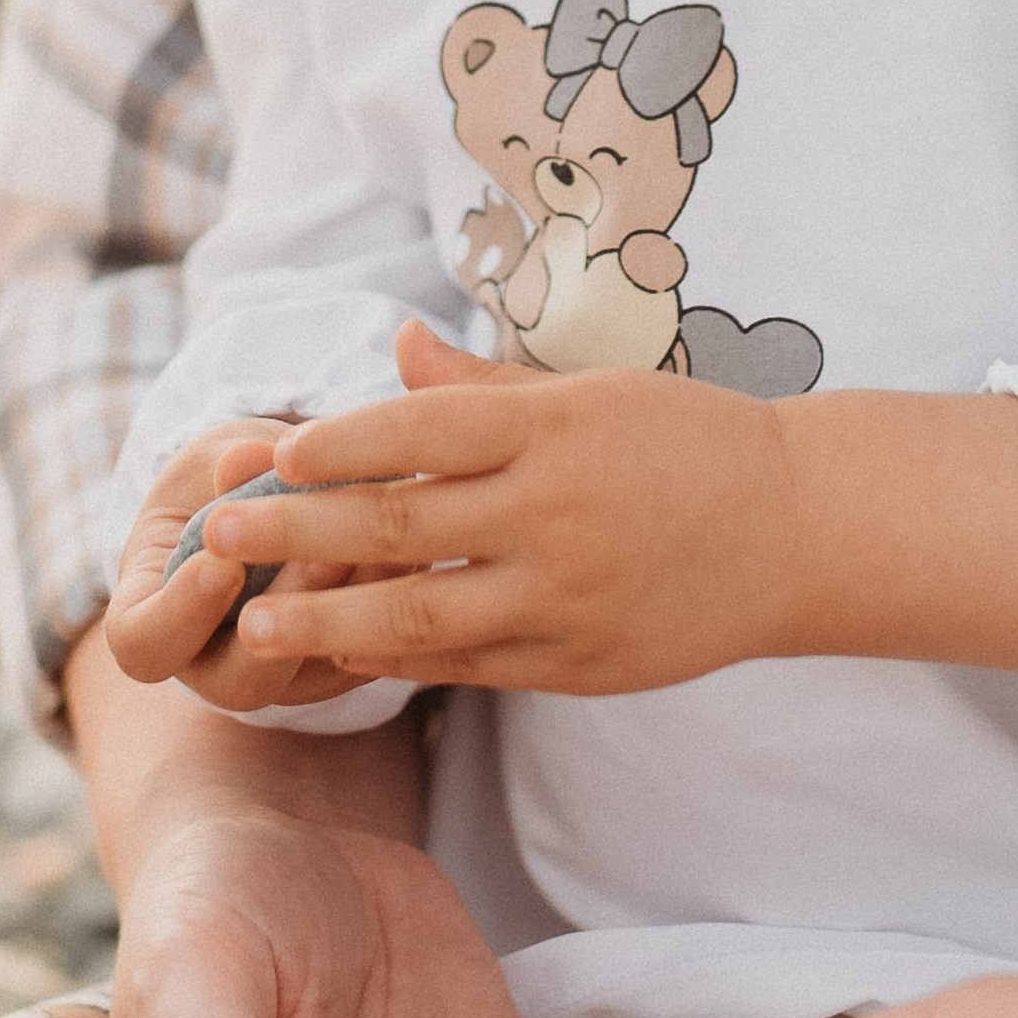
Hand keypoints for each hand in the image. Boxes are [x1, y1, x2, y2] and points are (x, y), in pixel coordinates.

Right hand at [106, 420, 370, 713]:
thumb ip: (226, 461)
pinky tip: (418, 552)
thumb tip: (245, 460)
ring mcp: (281, 674)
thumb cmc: (222, 481)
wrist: (277, 499)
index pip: (144, 644)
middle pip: (237, 681)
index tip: (220, 562)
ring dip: (349, 614)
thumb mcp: (214, 457)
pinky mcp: (343, 667)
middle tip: (318, 558)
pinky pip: (367, 655)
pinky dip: (390, 606)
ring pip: (314, 673)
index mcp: (153, 616)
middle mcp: (211, 662)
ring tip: (385, 550)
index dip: (178, 614)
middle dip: (281, 621)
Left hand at [209, 321, 808, 693]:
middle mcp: (554, 514)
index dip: (340, 444)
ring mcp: (565, 596)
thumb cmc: (690, 443)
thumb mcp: (595, 393)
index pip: (421, 433)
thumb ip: (488, 389)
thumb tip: (399, 351)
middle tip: (218, 530)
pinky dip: (400, 661)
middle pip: (401, 525)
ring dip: (327, 618)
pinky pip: (468, 665)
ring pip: (421, 615)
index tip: (273, 452)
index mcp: (556, 430)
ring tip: (255, 623)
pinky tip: (344, 652)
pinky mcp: (578, 661)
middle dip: (299, 531)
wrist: (799, 530)